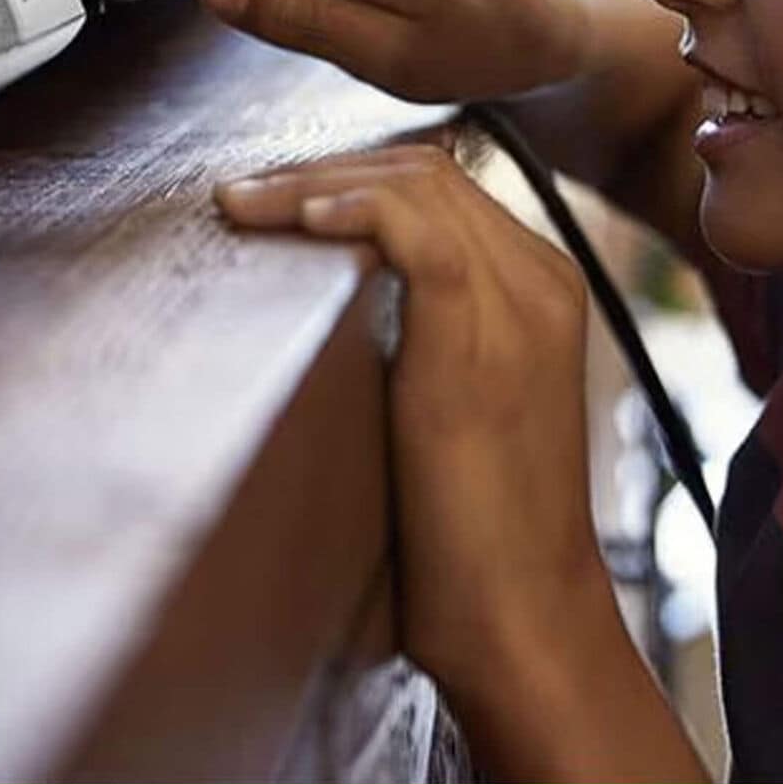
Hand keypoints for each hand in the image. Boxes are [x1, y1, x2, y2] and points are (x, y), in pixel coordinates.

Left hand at [216, 141, 602, 698]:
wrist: (521, 614)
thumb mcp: (451, 401)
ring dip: (313, 182)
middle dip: (320, 169)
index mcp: (540, 286)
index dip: (347, 174)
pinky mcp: (479, 341)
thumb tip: (334, 285)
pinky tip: (301, 221)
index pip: (438, 184)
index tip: (272, 195)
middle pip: (422, 169)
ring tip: (242, 203)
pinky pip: (417, 233)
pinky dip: (353, 208)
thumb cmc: (471, 525)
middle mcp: (540, 280)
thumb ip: (422, 330)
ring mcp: (518, 306)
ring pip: (412, 185)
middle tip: (241, 195)